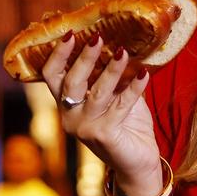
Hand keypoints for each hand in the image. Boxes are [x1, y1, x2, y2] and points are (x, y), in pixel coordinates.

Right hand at [40, 33, 161, 191]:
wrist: (138, 162)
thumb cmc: (128, 126)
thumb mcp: (118, 96)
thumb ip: (114, 77)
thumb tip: (123, 43)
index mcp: (67, 104)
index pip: (52, 76)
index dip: (58, 55)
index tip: (70, 33)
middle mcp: (70, 116)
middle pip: (71, 81)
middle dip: (84, 57)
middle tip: (99, 38)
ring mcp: (85, 127)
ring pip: (96, 92)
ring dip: (111, 70)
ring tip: (124, 52)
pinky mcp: (104, 135)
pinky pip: (121, 105)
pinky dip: (134, 88)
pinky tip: (144, 74)